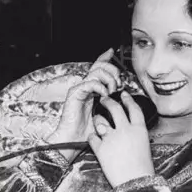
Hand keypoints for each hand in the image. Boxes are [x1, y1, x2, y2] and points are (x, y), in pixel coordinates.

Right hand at [47, 48, 123, 162]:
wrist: (71, 140)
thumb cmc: (85, 131)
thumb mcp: (102, 114)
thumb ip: (108, 103)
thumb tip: (119, 94)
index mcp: (91, 89)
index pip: (97, 68)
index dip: (104, 58)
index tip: (111, 51)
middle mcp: (84, 86)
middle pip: (99, 66)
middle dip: (112, 70)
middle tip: (118, 82)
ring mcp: (79, 89)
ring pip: (96, 72)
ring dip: (109, 78)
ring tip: (113, 89)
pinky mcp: (75, 93)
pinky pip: (90, 82)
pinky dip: (100, 86)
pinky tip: (105, 94)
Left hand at [87, 91, 154, 188]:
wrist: (135, 182)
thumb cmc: (142, 168)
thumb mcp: (144, 146)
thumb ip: (136, 134)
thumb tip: (130, 128)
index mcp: (139, 129)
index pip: (133, 108)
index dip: (128, 99)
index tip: (123, 94)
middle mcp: (125, 130)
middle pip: (115, 108)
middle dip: (108, 101)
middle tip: (104, 99)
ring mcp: (111, 138)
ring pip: (100, 121)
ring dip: (98, 120)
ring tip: (97, 121)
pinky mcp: (100, 148)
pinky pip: (92, 137)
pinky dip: (92, 137)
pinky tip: (93, 138)